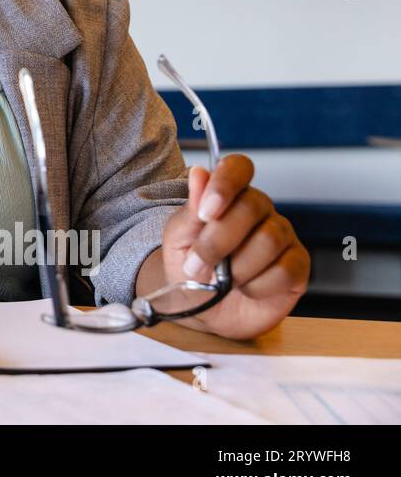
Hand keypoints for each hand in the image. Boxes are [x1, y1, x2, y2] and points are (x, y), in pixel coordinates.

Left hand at [156, 155, 309, 339]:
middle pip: (251, 208)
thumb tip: (199, 173)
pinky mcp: (297, 266)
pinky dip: (256, 286)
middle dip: (218, 241)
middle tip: (196, 264)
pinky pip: (284, 271)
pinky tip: (246, 289)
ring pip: (268, 241)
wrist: (202, 309)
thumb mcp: (179, 239)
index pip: (238, 168)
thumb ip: (191, 209)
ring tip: (222, 280)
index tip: (206, 212)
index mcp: (230, 195)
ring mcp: (283, 236)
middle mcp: (261, 211)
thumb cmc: (190, 267)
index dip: (224, 184)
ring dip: (237, 268)